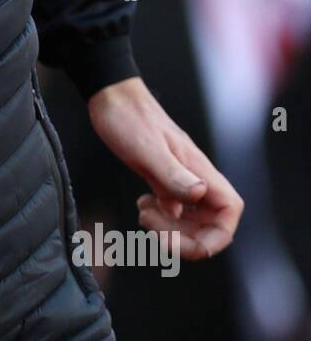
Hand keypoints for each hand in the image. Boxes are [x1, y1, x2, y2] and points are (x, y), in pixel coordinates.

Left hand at [87, 77, 243, 259]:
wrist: (111, 97)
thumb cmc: (128, 117)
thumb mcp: (147, 148)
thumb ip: (173, 174)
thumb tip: (199, 194)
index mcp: (200, 169)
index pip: (229, 211)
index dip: (215, 236)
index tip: (183, 244)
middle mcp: (195, 176)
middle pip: (210, 223)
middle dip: (185, 238)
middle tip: (150, 225)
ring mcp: (180, 178)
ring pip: (191, 219)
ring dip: (170, 228)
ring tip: (143, 211)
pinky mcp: (163, 178)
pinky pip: (174, 209)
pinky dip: (161, 217)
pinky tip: (142, 203)